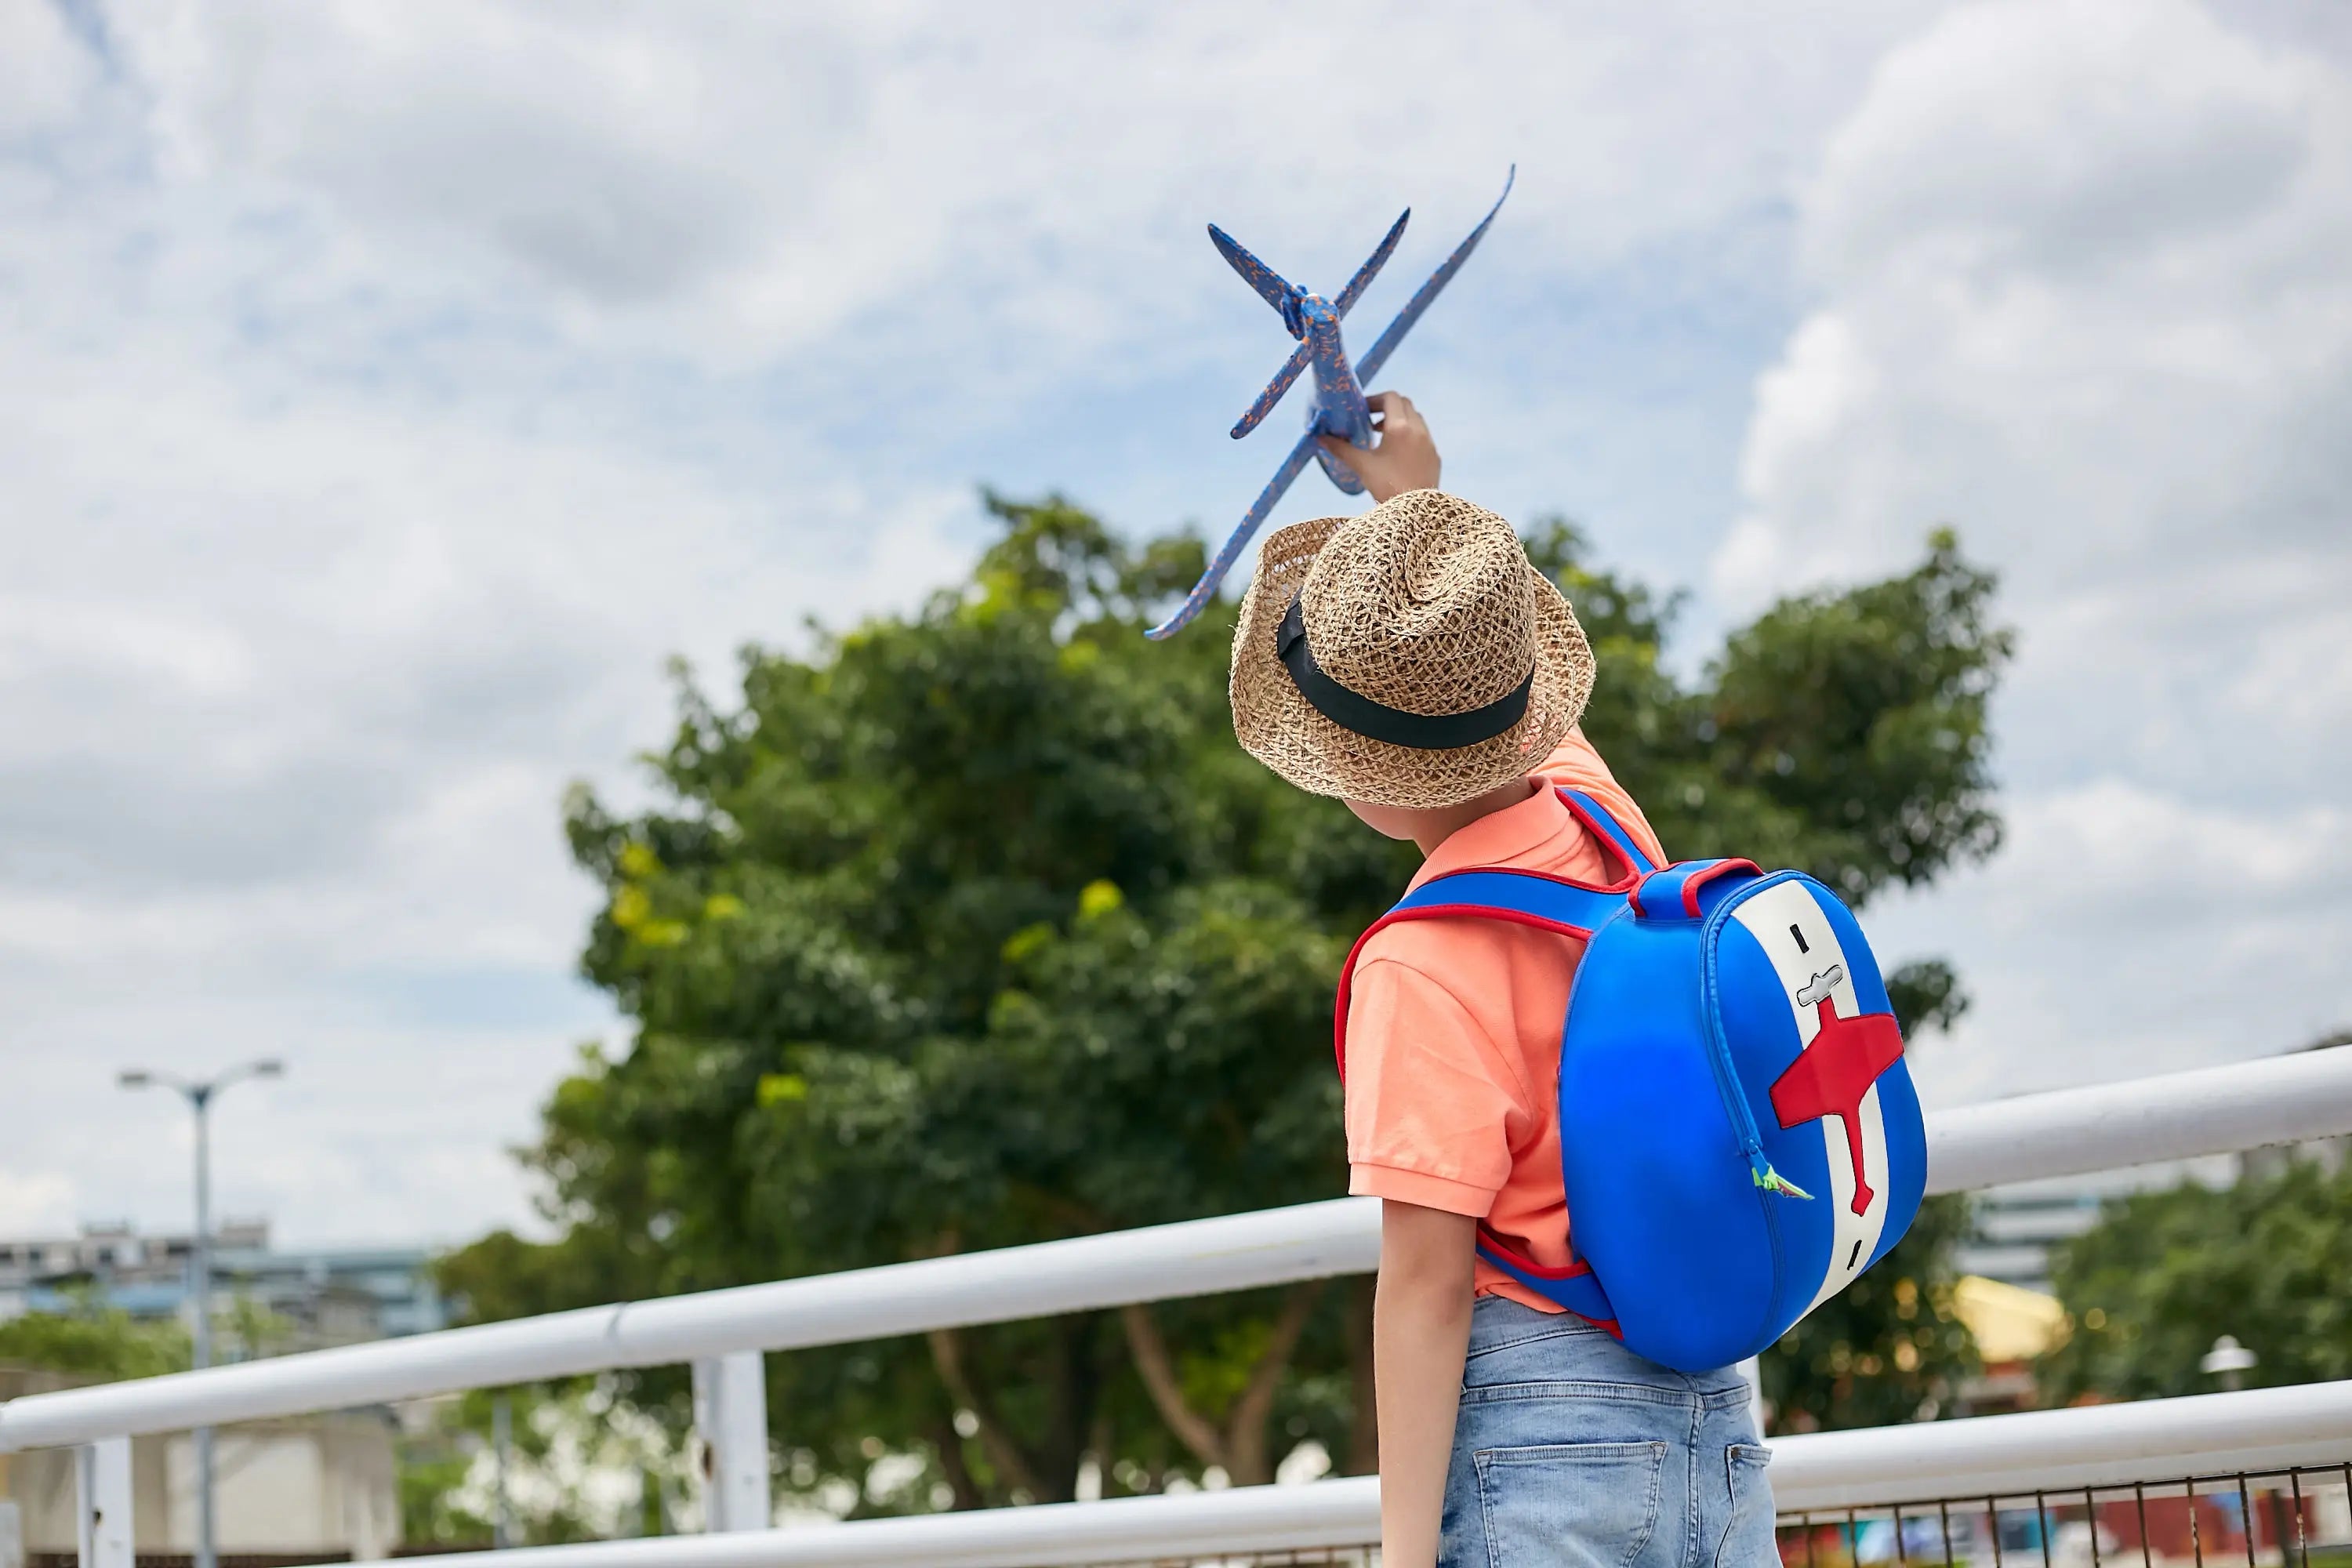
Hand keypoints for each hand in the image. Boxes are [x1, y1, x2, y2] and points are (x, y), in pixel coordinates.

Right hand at [1319, 390, 1440, 502]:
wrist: (1414, 511)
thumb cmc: (1386, 486)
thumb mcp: (1361, 465)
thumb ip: (1340, 448)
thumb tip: (1319, 438)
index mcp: (1400, 427)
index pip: (1391, 397)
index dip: (1375, 400)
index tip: (1363, 411)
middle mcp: (1418, 429)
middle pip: (1405, 404)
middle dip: (1387, 408)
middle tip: (1371, 421)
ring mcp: (1430, 442)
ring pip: (1416, 419)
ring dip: (1399, 420)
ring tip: (1383, 436)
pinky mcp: (1435, 455)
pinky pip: (1423, 436)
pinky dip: (1410, 435)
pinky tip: (1398, 453)